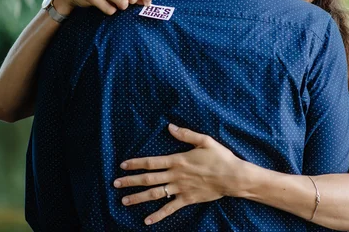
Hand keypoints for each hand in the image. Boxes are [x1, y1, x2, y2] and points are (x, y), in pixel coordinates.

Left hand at [114, 124, 243, 224]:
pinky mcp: (187, 199)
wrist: (232, 176)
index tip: (123, 165)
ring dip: (138, 198)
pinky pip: (170, 209)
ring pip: (155, 194)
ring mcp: (181, 189)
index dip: (136, 163)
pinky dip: (158, 215)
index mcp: (178, 160)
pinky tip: (146, 221)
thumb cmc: (220, 157)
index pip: (152, 162)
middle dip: (130, 181)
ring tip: (124, 201)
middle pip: (149, 179)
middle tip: (115, 183)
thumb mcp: (204, 141)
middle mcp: (176, 175)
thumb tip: (170, 127)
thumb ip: (186, 134)